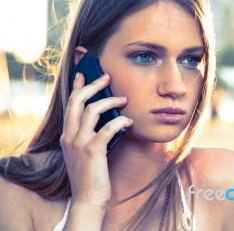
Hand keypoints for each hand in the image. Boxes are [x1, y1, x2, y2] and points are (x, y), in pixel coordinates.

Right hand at [60, 72, 132, 207]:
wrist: (89, 198)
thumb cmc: (91, 174)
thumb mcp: (85, 151)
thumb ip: (90, 134)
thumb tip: (109, 116)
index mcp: (67, 135)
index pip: (70, 104)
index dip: (77, 87)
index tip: (83, 73)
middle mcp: (69, 136)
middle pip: (77, 101)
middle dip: (92, 85)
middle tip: (106, 77)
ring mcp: (79, 143)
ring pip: (92, 110)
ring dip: (110, 101)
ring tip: (124, 99)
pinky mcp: (93, 150)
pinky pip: (107, 128)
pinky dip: (120, 121)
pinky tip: (129, 121)